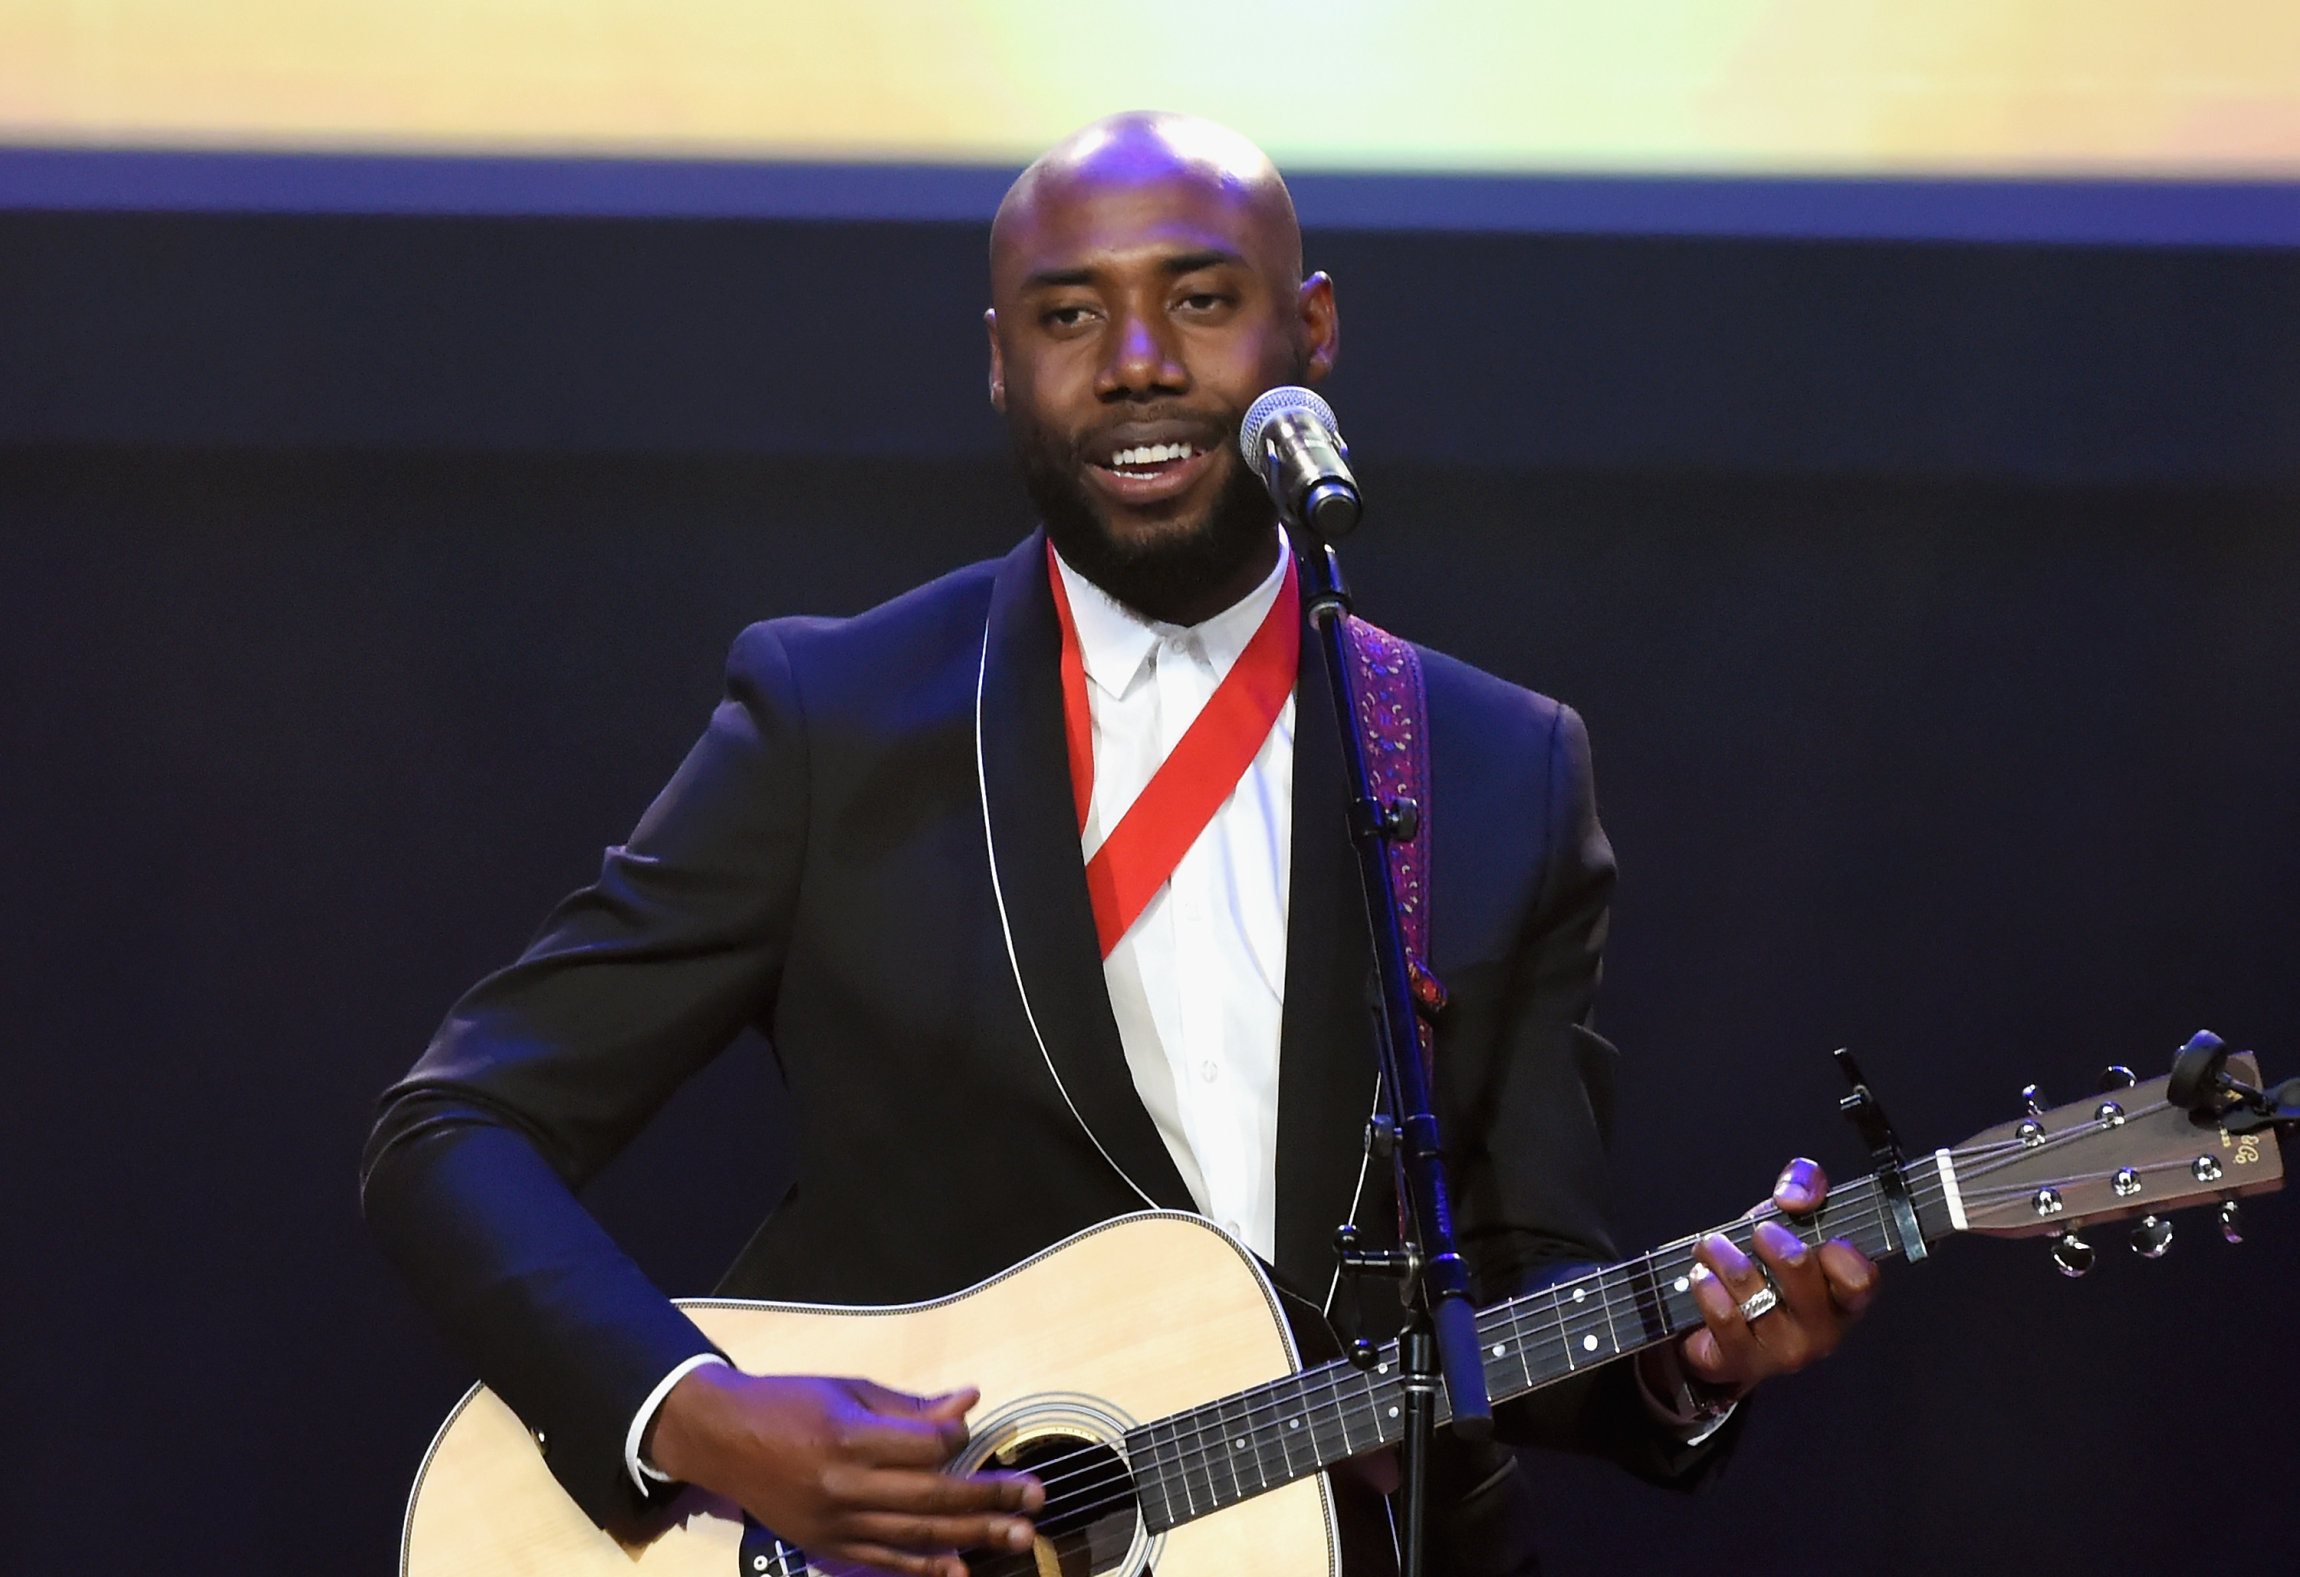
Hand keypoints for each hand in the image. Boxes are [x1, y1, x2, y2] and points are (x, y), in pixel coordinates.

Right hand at [646, 1368, 1042, 1576]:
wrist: (723, 1438)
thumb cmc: (790, 1403)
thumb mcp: (850, 1390)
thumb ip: (910, 1407)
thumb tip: (969, 1402)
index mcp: (850, 1437)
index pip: (927, 1446)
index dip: (959, 1439)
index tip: (974, 1432)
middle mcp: (845, 1485)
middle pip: (932, 1497)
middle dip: (989, 1498)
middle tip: (1035, 1499)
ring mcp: (835, 1522)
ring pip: (916, 1535)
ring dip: (973, 1536)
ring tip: (1018, 1536)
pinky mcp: (826, 1545)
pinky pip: (883, 1561)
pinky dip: (924, 1568)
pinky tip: (960, 1571)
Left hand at [1677, 1157, 1877, 1396]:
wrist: (1721, 1331)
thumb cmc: (1766, 1272)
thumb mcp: (1788, 1224)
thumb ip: (1805, 1190)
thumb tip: (1795, 1194)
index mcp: (1844, 1296)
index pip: (1861, 1279)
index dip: (1839, 1250)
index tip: (1806, 1225)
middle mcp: (1823, 1329)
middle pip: (1800, 1271)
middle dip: (1769, 1239)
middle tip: (1757, 1231)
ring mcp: (1785, 1351)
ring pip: (1752, 1291)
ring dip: (1723, 1256)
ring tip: (1711, 1246)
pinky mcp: (1744, 1363)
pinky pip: (1723, 1317)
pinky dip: (1706, 1286)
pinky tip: (1702, 1275)